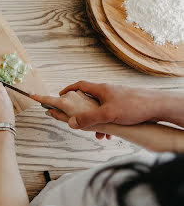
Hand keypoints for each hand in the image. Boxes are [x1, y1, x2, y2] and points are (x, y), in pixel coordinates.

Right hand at [59, 81, 183, 128]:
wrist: (158, 106)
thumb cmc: (134, 106)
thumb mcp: (107, 114)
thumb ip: (88, 118)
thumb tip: (72, 122)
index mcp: (101, 89)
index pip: (80, 85)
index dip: (69, 89)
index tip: (61, 95)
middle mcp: (108, 91)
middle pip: (89, 98)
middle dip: (82, 110)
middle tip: (77, 118)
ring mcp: (117, 97)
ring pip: (100, 108)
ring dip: (96, 120)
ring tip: (97, 133)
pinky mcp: (125, 105)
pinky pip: (110, 113)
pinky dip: (107, 123)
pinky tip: (111, 134)